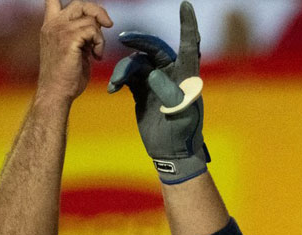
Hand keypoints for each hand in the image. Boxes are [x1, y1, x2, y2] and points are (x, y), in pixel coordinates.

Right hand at [38, 1, 113, 102]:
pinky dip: (100, 43)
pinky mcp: (69, 39)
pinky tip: (96, 56)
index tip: (88, 13)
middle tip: (107, 25)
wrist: (56, 93)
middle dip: (98, 12)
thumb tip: (98, 24)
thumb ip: (80, 34)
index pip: (52, 0)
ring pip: (90, 20)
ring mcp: (60, 31)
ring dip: (100, 37)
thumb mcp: (72, 49)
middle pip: (80, 4)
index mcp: (51, 26)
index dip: (76, 4)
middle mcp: (53, 25)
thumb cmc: (65, 77)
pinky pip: (93, 30)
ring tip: (96, 52)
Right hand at [107, 1, 209, 182]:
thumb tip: (153, 74)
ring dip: (124, 70)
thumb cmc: (182, 134)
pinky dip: (119, 79)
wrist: (171, 152)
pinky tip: (112, 89)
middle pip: (155, 49)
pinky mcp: (143, 91)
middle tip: (124, 38)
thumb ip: (169, 93)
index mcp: (187, 75)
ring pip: (138, 64)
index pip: (189, 44)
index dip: (188, 24)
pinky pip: (129, 77)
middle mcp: (173, 74)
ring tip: (116, 85)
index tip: (186, 5)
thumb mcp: (179, 115)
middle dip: (140, 42)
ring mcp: (156, 81)